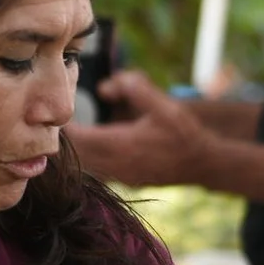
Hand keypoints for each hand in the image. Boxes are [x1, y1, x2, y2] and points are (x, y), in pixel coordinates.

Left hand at [74, 72, 228, 186]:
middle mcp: (117, 164)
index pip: (79, 137)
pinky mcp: (128, 182)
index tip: (60, 115)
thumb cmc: (184, 134)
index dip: (66, 126)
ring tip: (76, 137)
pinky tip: (96, 150)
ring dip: (80, 152)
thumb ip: (139, 90)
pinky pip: (101, 173)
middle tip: (61, 125)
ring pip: (88, 166)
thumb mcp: (166, 106)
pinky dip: (92, 162)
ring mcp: (122, 177)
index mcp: (121, 144)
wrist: (203, 164)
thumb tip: (112, 81)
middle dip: (71, 140)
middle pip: (79, 154)